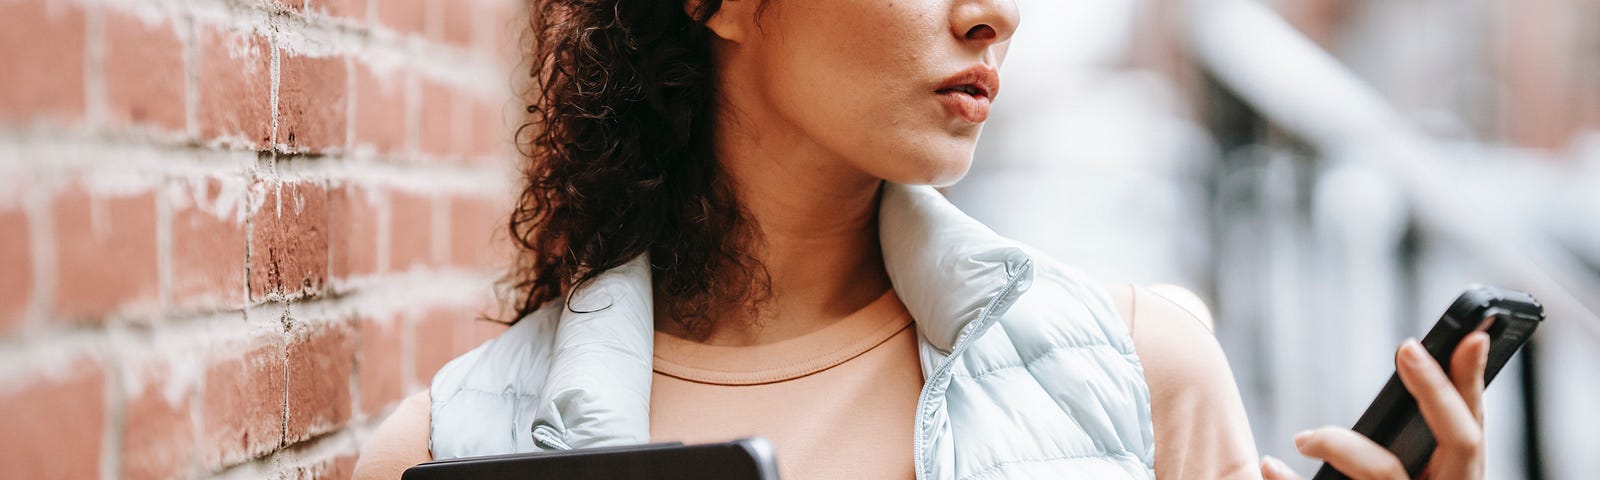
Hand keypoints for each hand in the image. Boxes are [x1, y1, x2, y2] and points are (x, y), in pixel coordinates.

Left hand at [1259, 332, 1490, 479]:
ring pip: (1385, 474)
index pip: (1476, 429)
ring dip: (1341, 443)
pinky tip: (1269, 466)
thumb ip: (1416, 435)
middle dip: (1436, 392)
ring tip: (1304, 438)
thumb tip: (1414, 361)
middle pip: (1459, 445)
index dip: (1474, 382)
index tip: (1467, 336)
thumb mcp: (1410, 473)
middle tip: (1407, 346)